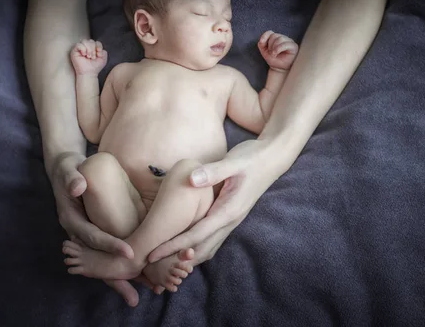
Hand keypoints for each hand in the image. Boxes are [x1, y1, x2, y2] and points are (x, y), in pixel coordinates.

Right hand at [50, 151, 147, 305]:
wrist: (66, 169)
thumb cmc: (69, 169)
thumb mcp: (68, 170)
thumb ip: (71, 178)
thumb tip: (78, 187)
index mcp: (72, 221)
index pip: (93, 237)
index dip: (110, 245)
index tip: (129, 251)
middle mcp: (79, 233)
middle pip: (98, 260)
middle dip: (116, 278)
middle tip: (137, 295)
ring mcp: (87, 236)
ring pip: (104, 261)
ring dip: (123, 276)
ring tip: (147, 289)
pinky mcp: (96, 234)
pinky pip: (109, 253)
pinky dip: (124, 263)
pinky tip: (143, 271)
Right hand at [70, 39, 107, 75]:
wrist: (89, 73)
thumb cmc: (95, 67)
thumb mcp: (103, 59)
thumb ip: (104, 52)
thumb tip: (98, 48)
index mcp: (93, 48)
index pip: (97, 42)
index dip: (99, 47)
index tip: (99, 55)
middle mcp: (87, 47)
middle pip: (91, 41)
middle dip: (93, 49)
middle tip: (92, 57)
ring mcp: (80, 48)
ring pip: (85, 41)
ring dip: (88, 49)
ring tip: (88, 56)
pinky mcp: (74, 50)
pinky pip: (78, 44)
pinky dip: (83, 49)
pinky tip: (84, 55)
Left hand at [148, 139, 286, 264]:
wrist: (272, 159)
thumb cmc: (252, 158)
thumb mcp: (234, 162)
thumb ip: (214, 171)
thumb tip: (191, 180)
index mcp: (229, 211)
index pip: (196, 235)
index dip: (173, 246)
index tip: (153, 254)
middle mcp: (230, 221)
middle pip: (201, 249)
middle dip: (177, 259)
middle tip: (152, 265)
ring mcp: (231, 220)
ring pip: (208, 247)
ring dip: (187, 256)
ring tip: (163, 262)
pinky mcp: (229, 216)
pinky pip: (211, 238)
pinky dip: (195, 247)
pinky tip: (182, 246)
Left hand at [257, 30, 298, 70]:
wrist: (280, 69)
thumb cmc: (274, 60)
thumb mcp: (264, 52)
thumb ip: (261, 44)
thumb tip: (262, 40)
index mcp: (276, 38)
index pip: (270, 32)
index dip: (265, 35)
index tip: (261, 42)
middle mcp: (283, 38)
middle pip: (274, 35)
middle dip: (270, 45)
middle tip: (271, 53)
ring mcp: (289, 41)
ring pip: (280, 38)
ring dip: (274, 47)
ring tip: (273, 54)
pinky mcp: (294, 46)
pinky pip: (286, 44)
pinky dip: (278, 48)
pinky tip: (275, 53)